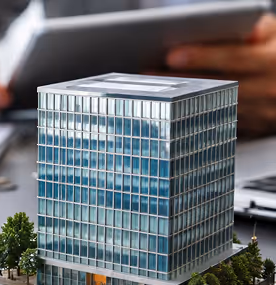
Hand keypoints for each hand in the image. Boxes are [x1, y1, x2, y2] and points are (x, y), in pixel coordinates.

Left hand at [164, 14, 275, 137]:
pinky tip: (171, 104)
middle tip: (148, 72)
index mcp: (272, 61)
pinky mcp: (253, 129)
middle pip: (216, 86)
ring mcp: (261, 113)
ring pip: (213, 108)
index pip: (233, 58)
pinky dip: (192, 112)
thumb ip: (262, 28)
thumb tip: (249, 31)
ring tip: (153, 88)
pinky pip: (218, 122)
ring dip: (180, 98)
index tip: (171, 55)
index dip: (201, 57)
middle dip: (180, 80)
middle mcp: (269, 89)